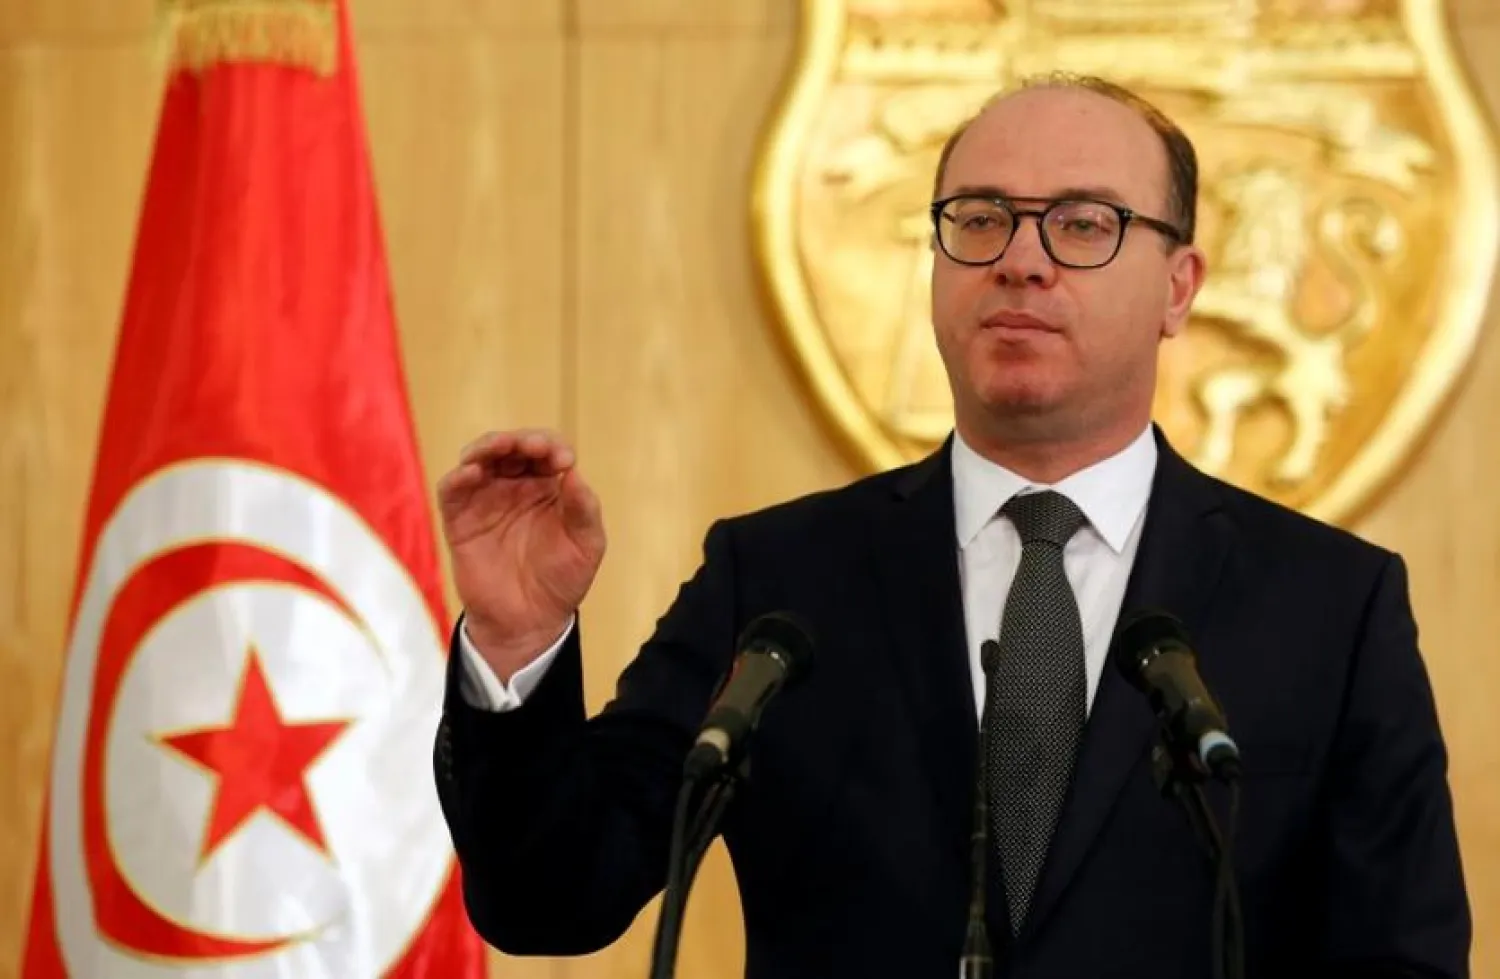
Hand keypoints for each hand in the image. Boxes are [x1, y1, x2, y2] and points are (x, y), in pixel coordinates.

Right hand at [436, 429, 605, 681]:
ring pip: (479, 457)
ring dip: (489, 446)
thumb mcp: (586, 545)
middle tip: (532, 447)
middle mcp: (515, 486)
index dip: (553, 447)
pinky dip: (459, 475)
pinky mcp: (460, 519)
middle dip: (521, 440)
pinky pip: (452, 489)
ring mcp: (486, 499)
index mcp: (548, 487)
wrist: (530, 622)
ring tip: (500, 447)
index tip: (564, 462)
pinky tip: (473, 472)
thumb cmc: (562, 581)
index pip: (547, 450)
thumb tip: (573, 471)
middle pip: (511, 447)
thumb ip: (584, 508)